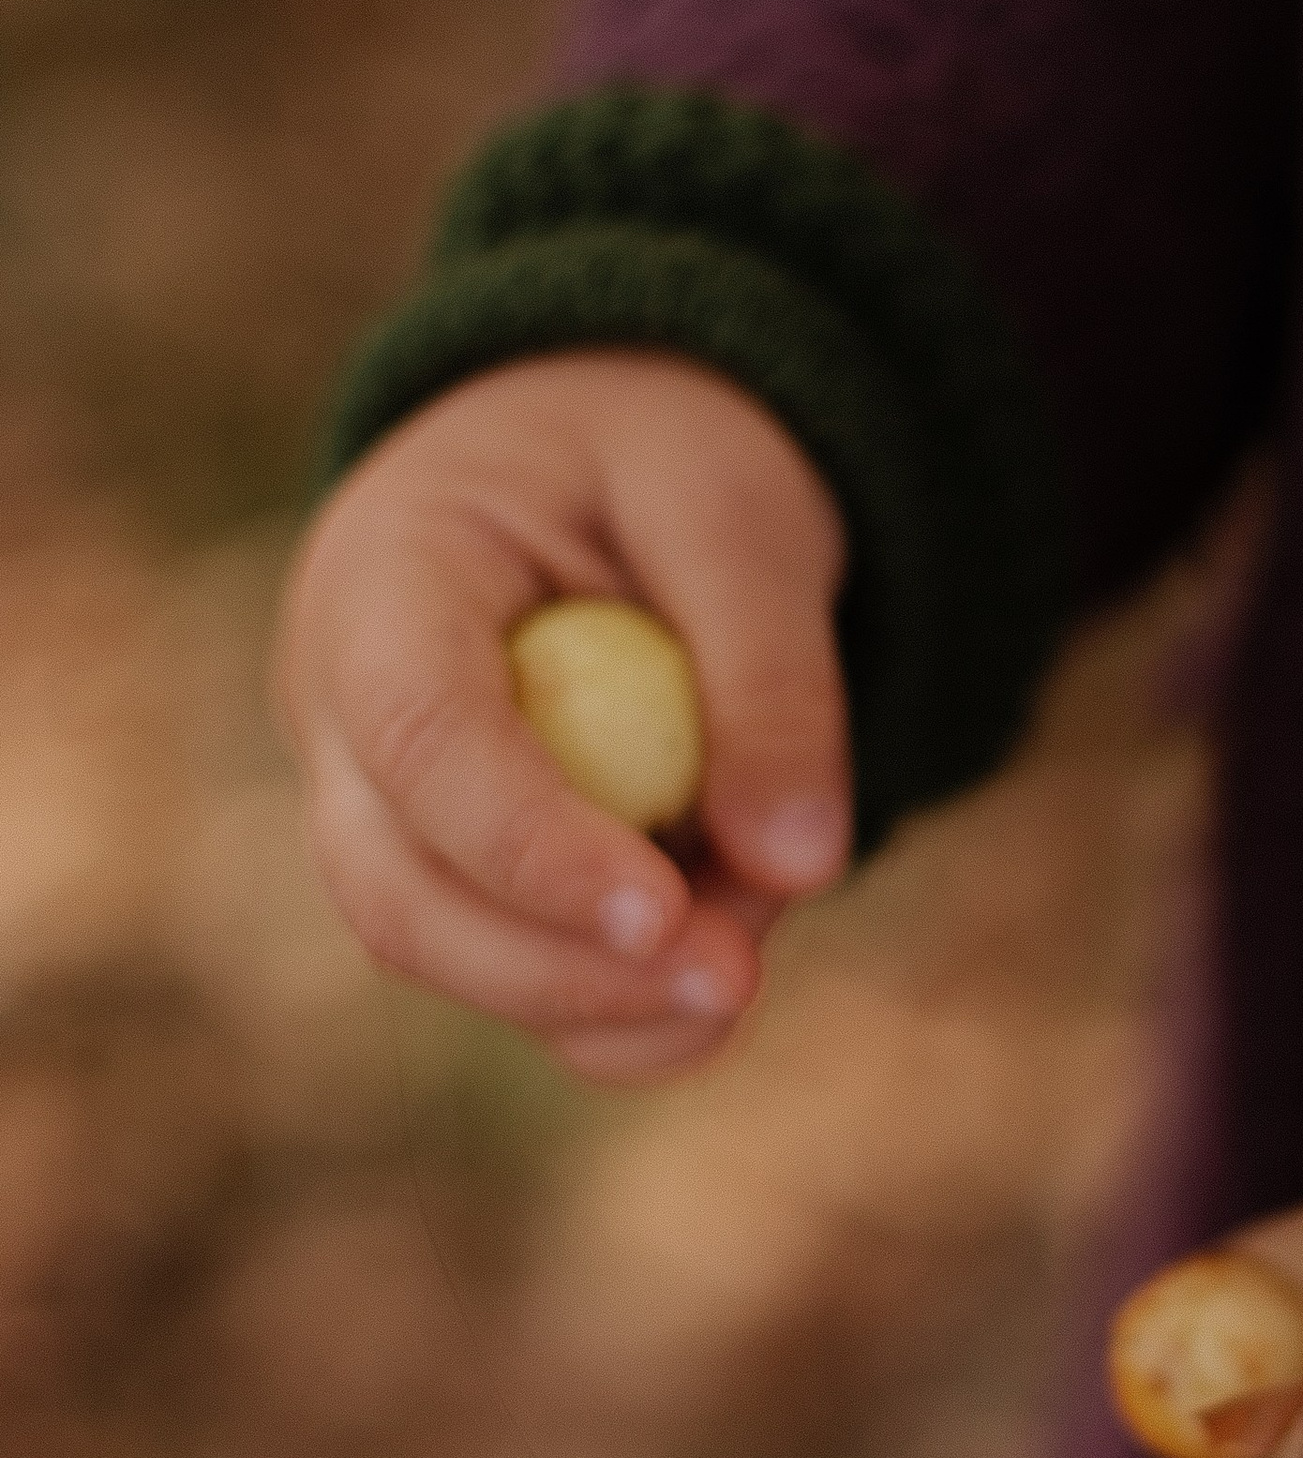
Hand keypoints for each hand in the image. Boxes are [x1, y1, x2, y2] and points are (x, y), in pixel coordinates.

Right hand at [278, 352, 848, 1080]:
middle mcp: (344, 716)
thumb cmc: (665, 449)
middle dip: (563, 967)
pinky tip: (730, 963)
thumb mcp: (738, 510)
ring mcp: (391, 814)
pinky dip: (631, 1008)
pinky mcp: (462, 880)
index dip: (527, 846)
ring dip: (616, 994)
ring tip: (764, 924)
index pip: (417, 738)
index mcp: (383, 578)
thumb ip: (772, 676)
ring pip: (456, 965)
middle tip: (737, 979)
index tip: (661, 916)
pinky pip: (524, 989)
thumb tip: (802, 867)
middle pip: (401, 897)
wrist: (623, 453)